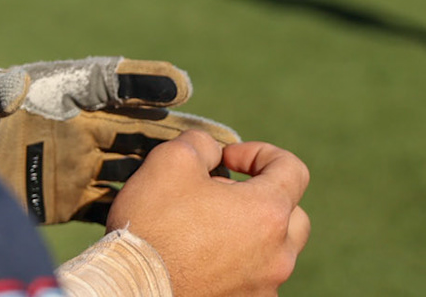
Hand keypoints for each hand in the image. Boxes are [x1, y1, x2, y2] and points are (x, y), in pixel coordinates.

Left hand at [0, 57, 237, 224]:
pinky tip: (174, 222)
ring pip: (134, 165)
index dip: (141, 80)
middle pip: (134, 125)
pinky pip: (112, 201)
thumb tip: (11, 84)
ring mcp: (69, 162)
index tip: (178, 83)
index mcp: (48, 93)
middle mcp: (68, 125)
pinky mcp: (62, 197)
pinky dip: (141, 207)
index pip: (104, 79)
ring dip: (173, 172)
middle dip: (180, 132)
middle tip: (226, 139)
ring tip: (218, 180)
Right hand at [108, 131, 310, 296]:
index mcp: (268, 213)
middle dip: (262, 198)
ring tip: (207, 229)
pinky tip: (200, 259)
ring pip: (274, 250)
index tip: (226, 160)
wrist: (133, 288)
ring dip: (250, 233)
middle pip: (292, 215)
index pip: (293, 169)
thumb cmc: (154, 223)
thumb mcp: (171, 159)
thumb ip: (202, 143)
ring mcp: (265, 287)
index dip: (260, 154)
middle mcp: (279, 255)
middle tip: (220, 196)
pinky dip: (236, 263)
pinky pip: (255, 278)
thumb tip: (214, 152)